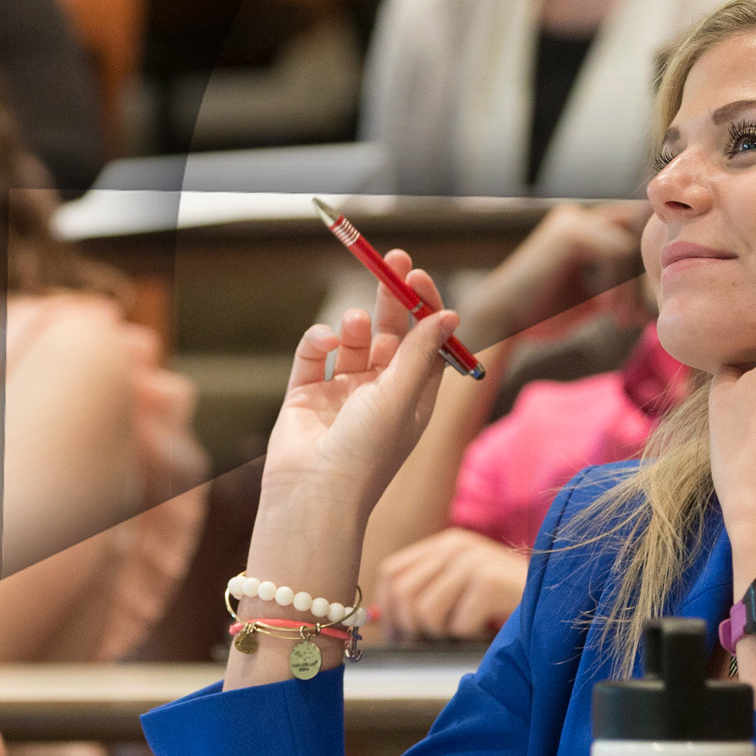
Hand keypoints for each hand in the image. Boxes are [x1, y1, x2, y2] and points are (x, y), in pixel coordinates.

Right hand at [258, 253, 460, 540]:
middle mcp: (379, 395)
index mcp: (412, 399)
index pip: (425, 343)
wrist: (311, 495)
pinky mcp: (305, 396)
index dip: (424, 309)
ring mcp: (341, 395)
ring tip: (356, 324)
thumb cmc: (366, 452)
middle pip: (390, 334)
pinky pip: (313, 356)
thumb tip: (449, 314)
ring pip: (352, 342)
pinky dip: (318, 340)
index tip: (418, 276)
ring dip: (356, 325)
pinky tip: (324, 341)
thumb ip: (419, 352)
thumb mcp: (400, 396)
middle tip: (392, 260)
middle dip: (391, 298)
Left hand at [371, 526, 528, 641]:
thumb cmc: (508, 601)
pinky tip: (486, 629)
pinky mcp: (491, 582)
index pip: (391, 572)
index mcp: (446, 544)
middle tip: (432, 640)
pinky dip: (467, 637)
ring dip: (440, 634)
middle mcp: (456, 547)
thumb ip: (428, 592)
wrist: (561, 596)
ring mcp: (474, 562)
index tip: (400, 633)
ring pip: (424, 611)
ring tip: (463, 632)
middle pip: (402, 592)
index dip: (388, 608)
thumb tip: (383, 621)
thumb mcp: (464, 586)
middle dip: (410, 627)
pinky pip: (457, 625)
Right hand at [459, 203, 646, 350]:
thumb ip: (619, 289)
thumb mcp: (592, 299)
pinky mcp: (570, 233)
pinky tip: (607, 311)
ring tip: (620, 320)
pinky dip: (618, 285)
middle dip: (639, 278)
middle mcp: (576, 216)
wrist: (501, 322)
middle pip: (636, 234)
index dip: (640, 270)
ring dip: (629, 288)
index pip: (632, 233)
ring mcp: (572, 220)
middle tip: (631, 319)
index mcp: (579, 227)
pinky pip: (617, 252)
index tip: (633, 315)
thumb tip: (652, 302)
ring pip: (629, 245)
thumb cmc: (542, 315)